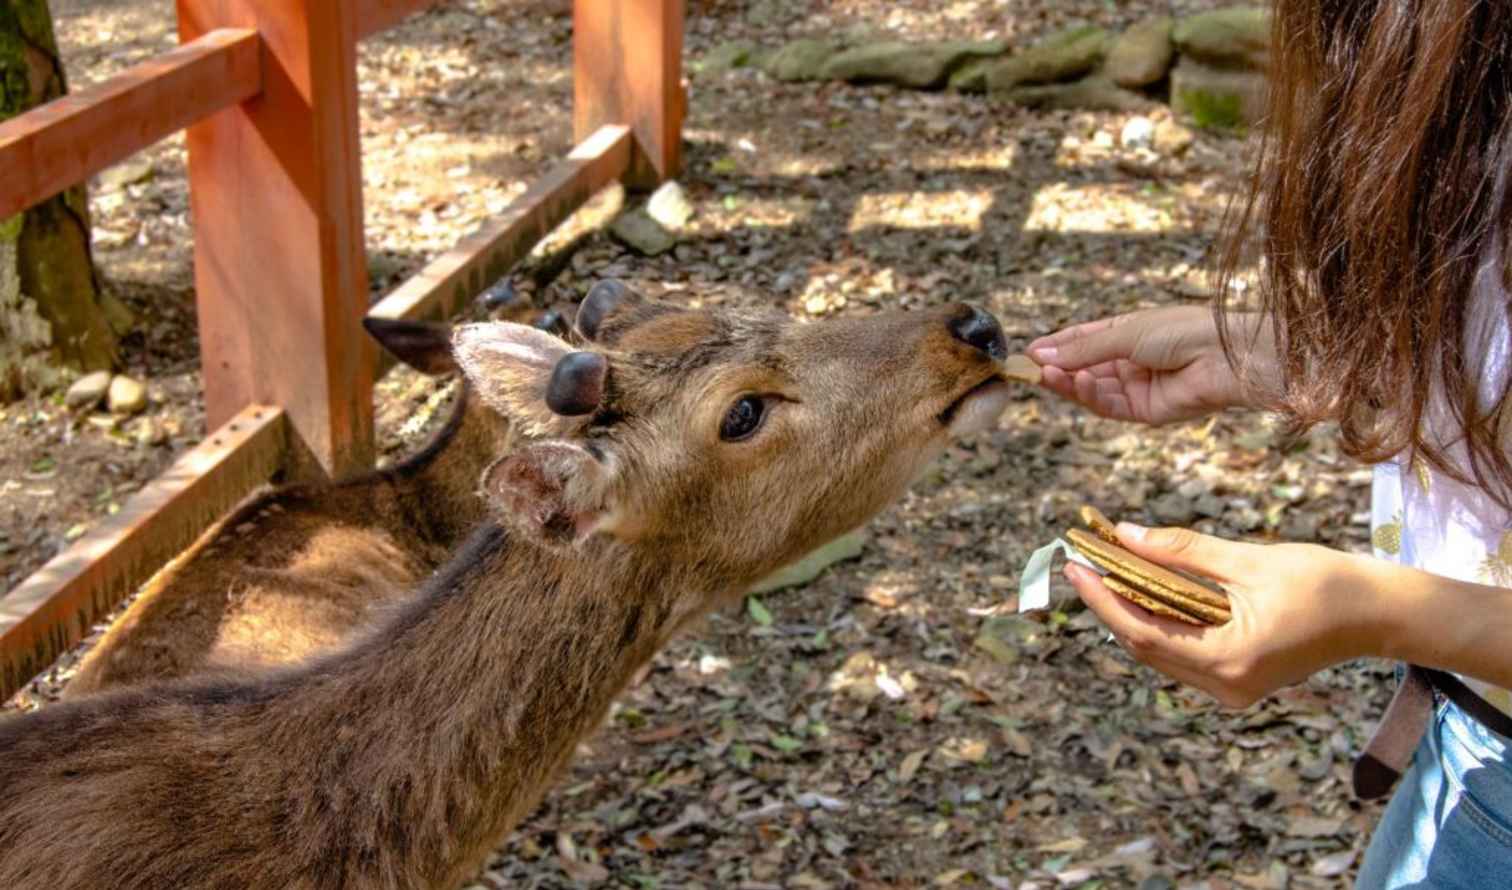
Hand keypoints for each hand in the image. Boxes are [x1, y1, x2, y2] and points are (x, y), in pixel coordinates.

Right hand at [1027, 307, 1273, 424]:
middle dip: (1058, 369)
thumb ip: (1082, 349)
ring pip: (1092, 390)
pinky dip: (1089, 397)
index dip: (1056, 346)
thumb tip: (1040, 354)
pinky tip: (1078, 383)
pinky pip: (1108, 407)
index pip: (1083, 341)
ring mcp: (1136, 387)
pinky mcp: (1144, 411)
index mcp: (1128, 333)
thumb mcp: (1124, 333)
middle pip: (1083, 368)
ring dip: (1068, 384)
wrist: (1225, 357)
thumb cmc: (1183, 332)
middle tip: (1030, 370)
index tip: (1029, 352)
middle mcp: (1130, 361)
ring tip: (1047, 376)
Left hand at [1063, 523, 1381, 707]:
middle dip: (1110, 604)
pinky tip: (1144, 591)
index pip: (1143, 632)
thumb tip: (1125, 535)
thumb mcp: (1248, 560)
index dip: (1103, 600)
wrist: (1377, 614)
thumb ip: (1183, 551)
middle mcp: (1225, 687)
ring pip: (1162, 653)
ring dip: (1132, 613)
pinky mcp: (1239, 681)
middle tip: (1082, 563)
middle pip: (1146, 647)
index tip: (1075, 566)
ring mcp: (1232, 690)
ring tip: (1105, 572)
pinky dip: (1161, 623)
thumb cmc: (1322, 582)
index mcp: (1228, 660)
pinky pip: (1183, 654)